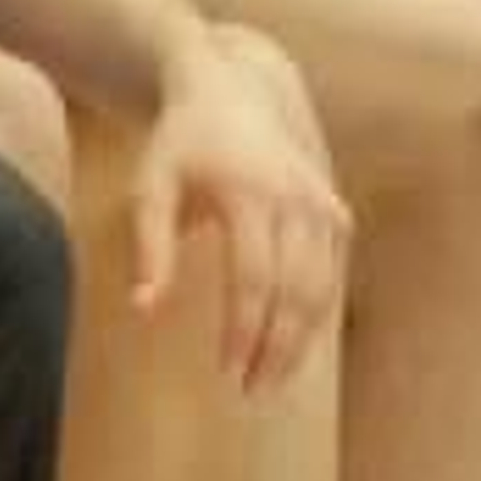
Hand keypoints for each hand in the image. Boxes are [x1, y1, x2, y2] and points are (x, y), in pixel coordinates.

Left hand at [130, 25, 349, 390]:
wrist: (236, 89)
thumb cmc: (183, 144)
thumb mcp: (151, 186)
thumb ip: (150, 247)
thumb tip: (144, 309)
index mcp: (250, 192)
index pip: (253, 279)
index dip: (243, 331)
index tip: (226, 370)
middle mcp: (296, 199)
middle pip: (295, 291)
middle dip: (276, 348)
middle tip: (252, 390)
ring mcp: (323, 204)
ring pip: (322, 289)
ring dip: (301, 341)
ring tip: (271, 380)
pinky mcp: (336, 212)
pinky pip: (333, 275)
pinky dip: (317, 314)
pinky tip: (295, 345)